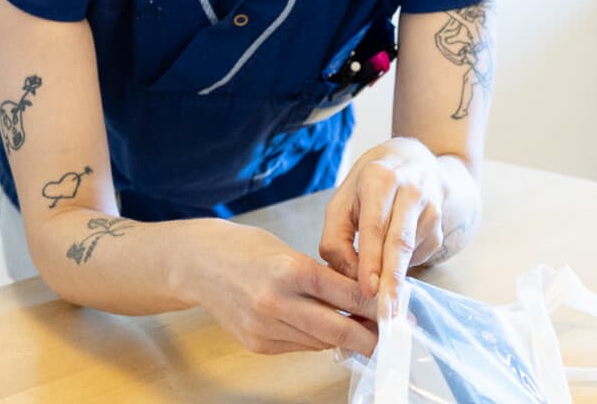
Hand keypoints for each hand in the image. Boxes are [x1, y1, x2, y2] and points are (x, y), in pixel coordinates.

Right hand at [180, 220, 377, 354]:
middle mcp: (276, 302)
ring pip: (319, 341)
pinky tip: (329, 332)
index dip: (375, 305)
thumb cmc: (247, 250)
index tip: (397, 311)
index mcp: (290, 270)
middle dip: (368, 336)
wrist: (198, 264)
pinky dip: (317, 340)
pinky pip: (299, 347)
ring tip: (367, 333)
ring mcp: (264, 327)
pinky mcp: (256, 344)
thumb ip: (323, 277)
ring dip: (345, 339)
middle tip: (392, 337)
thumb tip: (361, 298)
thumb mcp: (290, 251)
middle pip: (336, 328)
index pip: (346, 294)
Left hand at [319, 137, 447, 305]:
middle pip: (400, 241)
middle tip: (385, 312)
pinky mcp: (440, 226)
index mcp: (380, 179)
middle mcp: (411, 189)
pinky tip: (392, 255)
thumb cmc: (369, 184)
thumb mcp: (342, 200)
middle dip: (392, 280)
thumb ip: (335, 238)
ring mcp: (431, 207)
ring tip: (381, 297)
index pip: (375, 226)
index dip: (370, 260)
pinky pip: (418, 255)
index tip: (367, 290)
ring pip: (410, 252)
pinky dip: (401, 265)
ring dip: (393, 278)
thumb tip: (349, 277)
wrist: (414, 159)